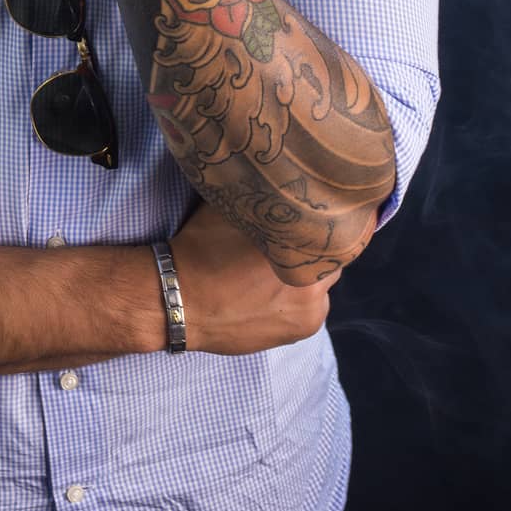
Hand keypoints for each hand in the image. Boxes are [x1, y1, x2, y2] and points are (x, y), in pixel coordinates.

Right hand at [169, 197, 344, 356]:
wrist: (180, 301)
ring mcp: (311, 310)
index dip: (320, 219)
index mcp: (298, 244)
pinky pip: (313, 307)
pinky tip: (276, 292)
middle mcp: (314, 280)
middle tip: (292, 241)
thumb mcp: (230, 209)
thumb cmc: (202, 248)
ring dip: (309, 275)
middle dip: (314, 249)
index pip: (330, 227)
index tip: (309, 214)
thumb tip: (278, 180)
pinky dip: (301, 299)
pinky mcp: (302, 330)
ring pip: (323, 283)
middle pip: (330, 256)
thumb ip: (261, 200)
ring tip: (280, 270)